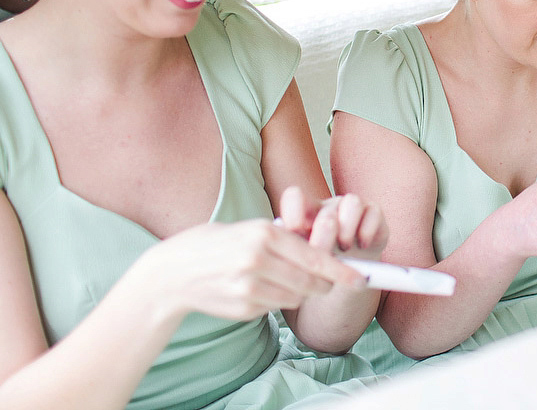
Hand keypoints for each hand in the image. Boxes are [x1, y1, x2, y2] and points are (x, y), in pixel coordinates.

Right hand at [134, 218, 364, 323]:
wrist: (174, 271)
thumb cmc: (219, 243)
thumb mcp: (251, 228)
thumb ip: (287, 240)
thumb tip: (327, 255)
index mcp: (264, 233)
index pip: (315, 256)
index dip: (342, 270)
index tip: (362, 278)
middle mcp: (258, 260)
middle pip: (312, 282)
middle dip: (324, 283)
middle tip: (323, 279)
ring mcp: (249, 287)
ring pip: (297, 296)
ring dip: (298, 291)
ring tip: (277, 277)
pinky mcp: (243, 308)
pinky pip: (276, 307)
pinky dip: (276, 299)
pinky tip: (256, 288)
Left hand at [278, 187, 388, 261]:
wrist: (351, 271)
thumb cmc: (322, 263)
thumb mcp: (306, 259)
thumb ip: (294, 249)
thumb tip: (281, 242)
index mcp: (307, 214)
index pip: (295, 197)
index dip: (293, 210)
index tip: (294, 230)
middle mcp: (330, 206)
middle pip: (326, 210)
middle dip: (324, 235)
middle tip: (324, 254)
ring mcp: (353, 207)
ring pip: (352, 202)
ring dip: (347, 229)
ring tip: (344, 247)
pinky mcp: (374, 213)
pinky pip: (373, 213)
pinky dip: (367, 231)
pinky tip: (363, 245)